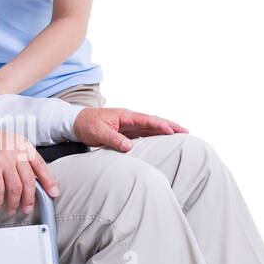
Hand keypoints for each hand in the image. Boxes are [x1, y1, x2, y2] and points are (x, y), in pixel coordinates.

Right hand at [0, 123, 58, 215]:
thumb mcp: (9, 143)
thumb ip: (20, 157)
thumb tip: (28, 177)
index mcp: (22, 145)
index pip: (40, 165)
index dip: (48, 181)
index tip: (53, 192)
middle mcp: (16, 151)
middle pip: (29, 180)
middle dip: (30, 198)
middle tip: (28, 207)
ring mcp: (4, 159)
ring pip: (16, 187)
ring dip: (14, 202)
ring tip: (12, 209)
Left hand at [73, 107, 188, 152]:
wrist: (76, 123)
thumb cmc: (87, 125)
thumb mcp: (99, 133)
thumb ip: (114, 140)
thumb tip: (130, 147)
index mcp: (125, 116)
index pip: (146, 120)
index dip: (160, 125)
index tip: (172, 131)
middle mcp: (130, 119)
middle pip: (154, 122)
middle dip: (170, 126)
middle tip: (186, 132)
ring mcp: (129, 125)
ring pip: (151, 128)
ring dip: (165, 131)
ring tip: (181, 136)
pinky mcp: (127, 132)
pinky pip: (144, 134)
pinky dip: (155, 136)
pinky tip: (163, 141)